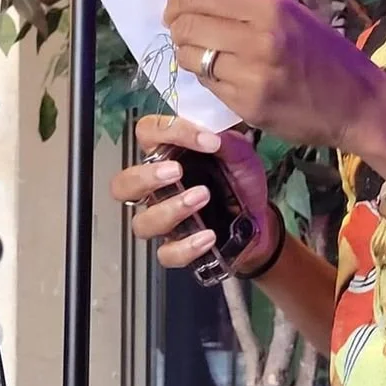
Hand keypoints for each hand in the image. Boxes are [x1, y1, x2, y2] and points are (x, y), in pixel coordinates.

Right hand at [109, 114, 275, 272]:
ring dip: (171, 209)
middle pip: (124, 185)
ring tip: (203, 197)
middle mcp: (158, 189)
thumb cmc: (240, 181)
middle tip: (176, 171)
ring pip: (143, 222)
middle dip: (146, 177)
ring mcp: (165, 220)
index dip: (170, 131)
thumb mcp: (240, 154)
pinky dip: (187, 246)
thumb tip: (215, 133)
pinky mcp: (178, 247)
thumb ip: (227, 141)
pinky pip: (168, 253)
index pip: (147, 134)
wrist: (261, 218)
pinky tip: (208, 235)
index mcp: (167, 156)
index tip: (207, 140)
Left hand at [163, 0, 385, 150]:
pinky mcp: (249, 106)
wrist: (358, 104)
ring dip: (188, 54)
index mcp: (271, 8)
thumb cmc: (325, 53)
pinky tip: (222, 74)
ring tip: (204, 53)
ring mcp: (252, 76)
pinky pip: (208, 86)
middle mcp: (259, 39)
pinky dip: (206, 78)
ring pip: (190, 58)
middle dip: (176, 27)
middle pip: (187, 26)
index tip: (175, 8)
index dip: (176, 1)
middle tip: (181, 31)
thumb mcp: (290, 13)